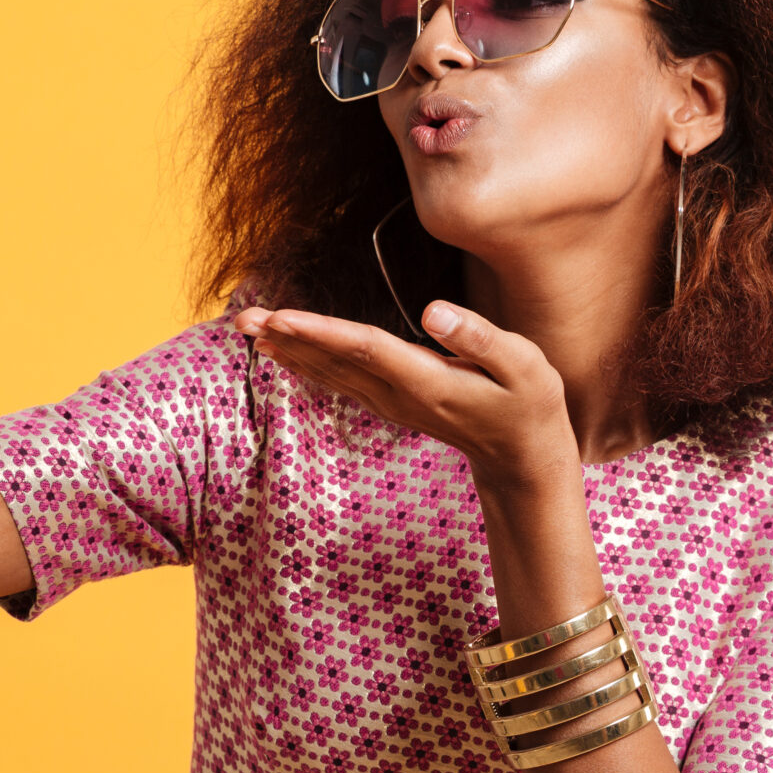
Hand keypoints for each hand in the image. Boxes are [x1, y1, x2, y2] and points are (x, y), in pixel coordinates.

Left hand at [235, 302, 577, 487]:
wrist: (524, 461)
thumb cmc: (531, 407)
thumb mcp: (524, 366)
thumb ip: (479, 338)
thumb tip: (433, 311)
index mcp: (428, 381)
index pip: (365, 349)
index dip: (321, 332)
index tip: (280, 317)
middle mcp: (400, 394)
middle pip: (334, 361)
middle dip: (287, 338)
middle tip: (241, 319)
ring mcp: (392, 403)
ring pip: (330, 373)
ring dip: (289, 350)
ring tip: (249, 329)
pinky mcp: (391, 403)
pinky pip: (339, 381)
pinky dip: (308, 363)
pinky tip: (284, 351)